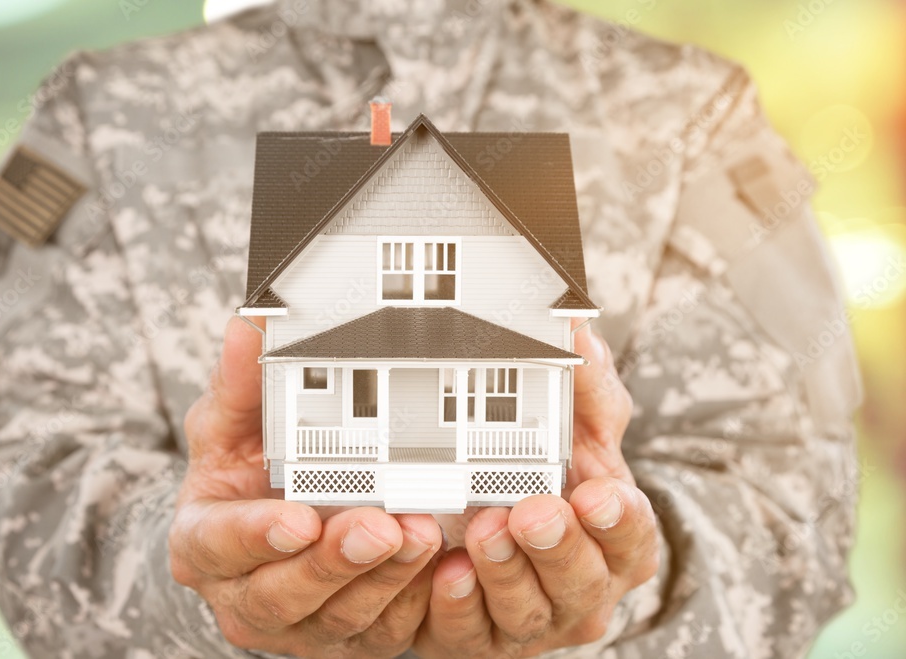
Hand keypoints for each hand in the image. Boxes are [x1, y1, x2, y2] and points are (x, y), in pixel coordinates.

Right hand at [170, 317, 442, 657]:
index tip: (298, 517)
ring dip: (384, 581)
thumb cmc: (244, 472)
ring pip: (341, 616)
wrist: (266, 528)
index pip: (221, 544)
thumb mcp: (230, 424)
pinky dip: (414, 603)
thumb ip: (241, 382)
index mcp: (206, 543)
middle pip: (284, 592)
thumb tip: (249, 327)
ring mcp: (298, 624)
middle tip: (381, 526)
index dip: (257, 535)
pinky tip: (444, 567)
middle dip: (336, 562)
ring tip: (423, 535)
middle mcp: (245, 595)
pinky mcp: (347, 635)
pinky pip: (383, 632)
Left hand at [414, 325, 658, 657]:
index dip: (617, 519)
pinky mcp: (481, 637)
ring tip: (483, 533)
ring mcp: (534, 618)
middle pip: (581, 581)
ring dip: (505, 574)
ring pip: (527, 612)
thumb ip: (582, 381)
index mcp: (615, 537)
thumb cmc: (548, 473)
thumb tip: (575, 323)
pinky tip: (446, 574)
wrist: (486, 513)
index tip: (596, 494)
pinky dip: (458, 607)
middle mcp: (583, 587)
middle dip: (557, 547)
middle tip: (532, 511)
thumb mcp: (573, 424)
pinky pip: (470, 634)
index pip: (631, 534)